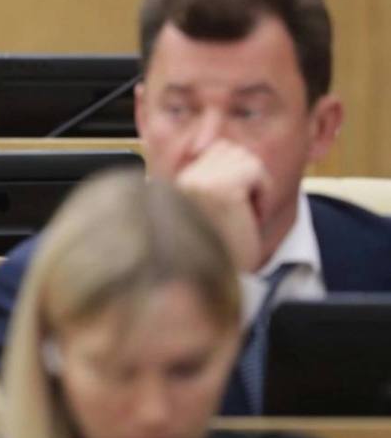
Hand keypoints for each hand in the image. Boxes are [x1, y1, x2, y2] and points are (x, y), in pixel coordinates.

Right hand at [174, 140, 267, 271]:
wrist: (211, 288)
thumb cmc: (216, 257)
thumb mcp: (206, 214)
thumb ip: (210, 184)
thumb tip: (229, 155)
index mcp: (176, 184)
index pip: (213, 151)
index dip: (233, 173)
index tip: (234, 204)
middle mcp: (183, 179)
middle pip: (228, 149)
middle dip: (243, 175)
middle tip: (239, 211)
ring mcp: (199, 182)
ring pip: (244, 158)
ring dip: (254, 184)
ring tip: (242, 215)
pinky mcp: (220, 190)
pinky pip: (255, 171)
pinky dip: (262, 193)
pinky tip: (248, 217)